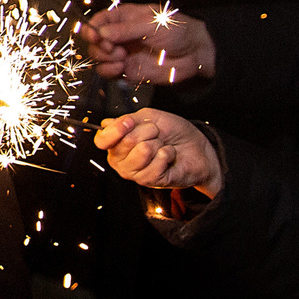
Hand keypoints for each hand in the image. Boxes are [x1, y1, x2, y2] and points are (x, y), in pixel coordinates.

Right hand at [82, 2, 216, 84]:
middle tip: (113, 49)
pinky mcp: (128, 71)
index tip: (94, 36)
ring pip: (99, 58)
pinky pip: (108, 73)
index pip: (97, 21)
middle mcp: (119, 36)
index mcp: (122, 18)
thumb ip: (125, 30)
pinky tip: (121, 68)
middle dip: (99, 46)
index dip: (91, 28)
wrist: (196, 53)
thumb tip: (101, 33)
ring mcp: (123, 54)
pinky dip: (109, 71)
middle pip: (94, 41)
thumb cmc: (177, 30)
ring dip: (104, 59)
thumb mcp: (151, 24)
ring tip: (121, 58)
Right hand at [96, 109, 224, 195]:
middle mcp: (121, 159)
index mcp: (116, 142)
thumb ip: (128, 120)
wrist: (197, 147)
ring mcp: (134, 172)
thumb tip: (108, 124)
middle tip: (156, 134)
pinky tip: (168, 156)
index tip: (129, 122)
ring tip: (162, 146)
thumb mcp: (149, 117)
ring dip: (159, 144)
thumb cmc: (172, 132)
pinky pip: (157, 162)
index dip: (115, 130)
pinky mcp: (150, 181)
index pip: (102, 140)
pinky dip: (168, 154)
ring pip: (143, 151)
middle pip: (126, 141)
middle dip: (148, 131)